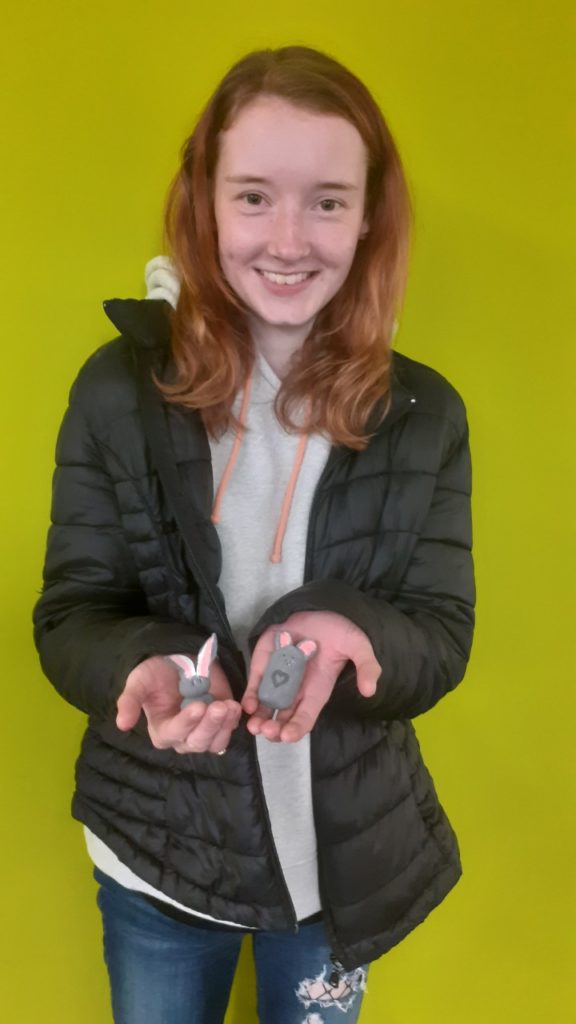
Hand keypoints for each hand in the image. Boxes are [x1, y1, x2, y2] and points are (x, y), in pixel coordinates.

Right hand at [116, 655, 241, 753]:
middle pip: (197, 742)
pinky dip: (234, 721)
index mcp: (162, 731)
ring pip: (216, 741)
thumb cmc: (155, 673)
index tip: (198, 706)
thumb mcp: (139, 681)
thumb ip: (129, 701)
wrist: (178, 661)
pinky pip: (229, 729)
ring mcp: (204, 731)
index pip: (174, 733)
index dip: (186, 722)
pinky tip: (235, 706)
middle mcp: (184, 737)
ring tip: (230, 707)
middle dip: (209, 725)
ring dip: (224, 726)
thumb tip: (121, 725)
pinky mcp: (221, 722)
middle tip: (219, 706)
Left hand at [242, 611, 380, 742]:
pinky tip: (249, 704)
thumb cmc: (339, 629)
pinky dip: (251, 696)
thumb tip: (370, 690)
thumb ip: (367, 666)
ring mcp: (279, 677)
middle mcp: (297, 689)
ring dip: (259, 719)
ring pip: (267, 706)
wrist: (320, 607)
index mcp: (317, 690)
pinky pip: (256, 684)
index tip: (287, 736)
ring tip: (253, 726)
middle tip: (267, 731)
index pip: (305, 717)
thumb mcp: (358, 646)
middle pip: (283, 717)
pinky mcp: (265, 663)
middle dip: (274, 729)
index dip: (296, 728)